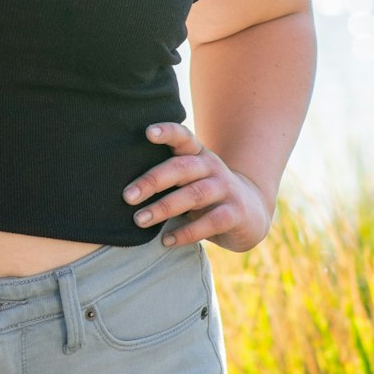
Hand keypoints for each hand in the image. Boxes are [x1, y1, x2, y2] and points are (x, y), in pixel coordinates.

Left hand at [122, 121, 272, 252]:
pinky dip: (187, 232)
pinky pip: (210, 222)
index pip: (183, 137)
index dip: (167, 132)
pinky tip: (166, 241)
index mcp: (198, 154)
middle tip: (127, 196)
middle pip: (182, 168)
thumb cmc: (205, 193)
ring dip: (164, 207)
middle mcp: (212, 167)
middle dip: (153, 181)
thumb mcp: (189, 178)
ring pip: (194, 195)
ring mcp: (226, 189)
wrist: (250, 212)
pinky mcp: (235, 213)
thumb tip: (122, 188)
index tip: (147, 132)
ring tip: (139, 220)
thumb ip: (166, 175)